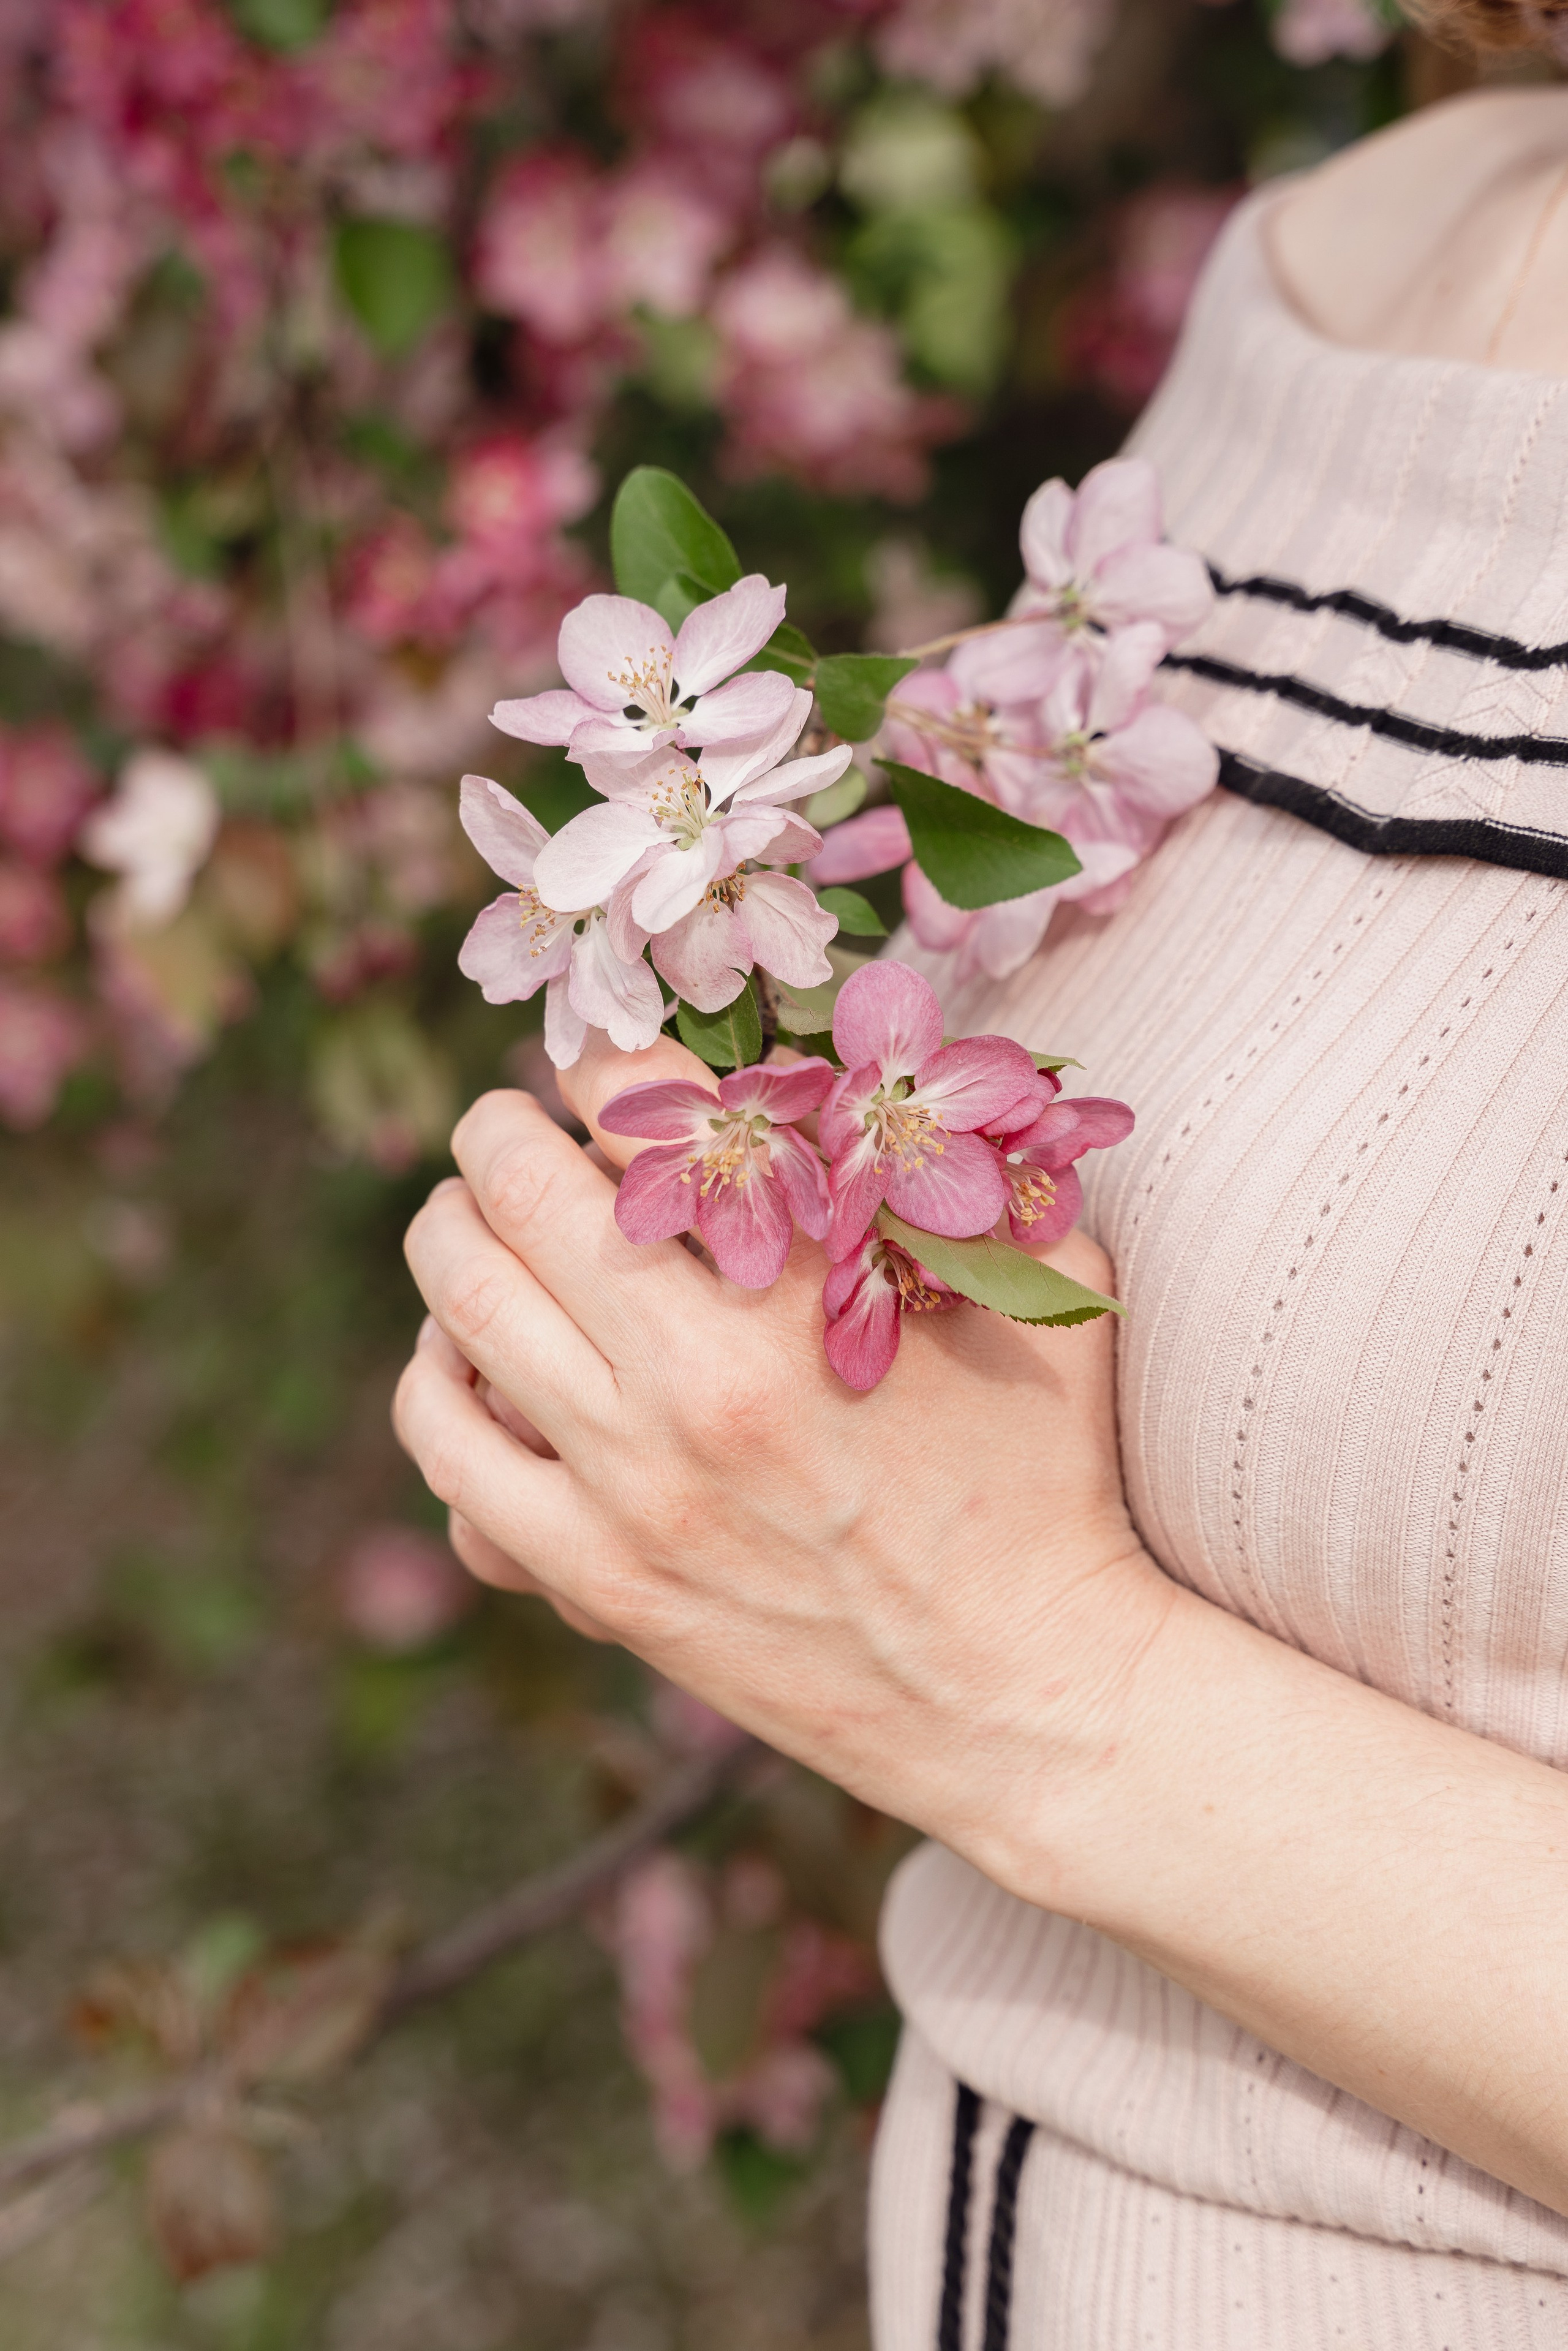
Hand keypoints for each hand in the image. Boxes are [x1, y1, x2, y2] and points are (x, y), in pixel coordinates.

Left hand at [394, 1030, 1175, 1895]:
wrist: (1023, 1692)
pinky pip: (449, 1454)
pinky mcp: (595, 1580)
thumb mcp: (1040, 1288)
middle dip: (498, 1131)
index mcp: (799, 1291)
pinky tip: (467, 1364)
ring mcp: (628, 1488)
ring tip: (474, 1223)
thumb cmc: (1047, 1475)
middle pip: (512, 1189)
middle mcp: (690, 1380)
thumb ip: (953, 1167)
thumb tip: (861, 1075)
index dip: (607, 1065)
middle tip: (512, 1127)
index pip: (636, 1109)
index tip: (610, 1073)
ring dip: (451, 1237)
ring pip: (458, 1308)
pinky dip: (435, 1385)